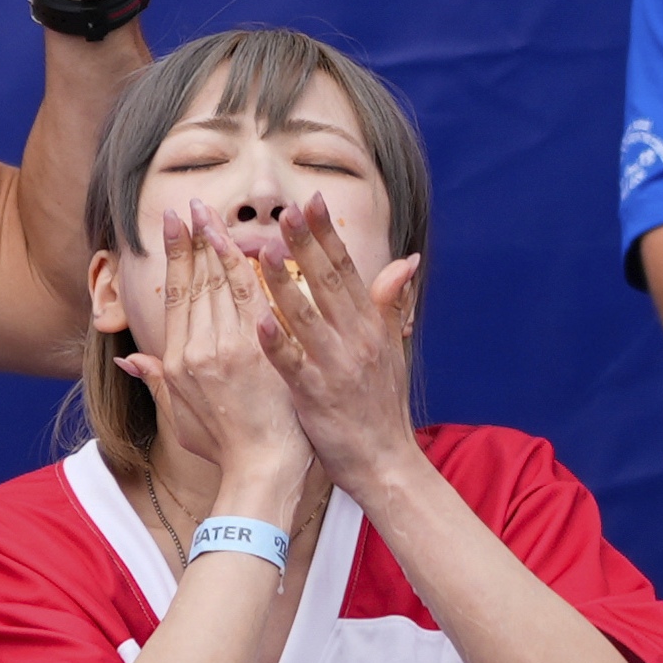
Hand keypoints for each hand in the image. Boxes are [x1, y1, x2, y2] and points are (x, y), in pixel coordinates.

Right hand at [117, 204, 308, 514]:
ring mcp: (233, 348)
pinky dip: (259, 270)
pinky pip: (260, 300)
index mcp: (180, 360)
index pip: (177, 294)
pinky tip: (260, 244)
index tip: (175, 224)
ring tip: (218, 213)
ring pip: (227, 283)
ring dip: (223, 244)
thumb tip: (129, 358)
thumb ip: (157, 381)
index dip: (176, 256)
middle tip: (194, 204)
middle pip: (198, 281)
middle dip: (195, 239)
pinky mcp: (264, 350)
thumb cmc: (226, 448)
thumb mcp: (182, 417)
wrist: (263, 471)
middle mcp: (201, 349)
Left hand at [250, 190, 425, 497]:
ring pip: (306, 316)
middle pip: (327, 283)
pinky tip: (257, 318)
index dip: (327, 235)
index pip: (345, 269)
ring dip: (283, 282)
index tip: (310, 201)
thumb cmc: (381, 405)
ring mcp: (335, 366)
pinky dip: (276, 340)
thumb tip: (405, 261)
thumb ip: (392, 303)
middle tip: (285, 209)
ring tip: (259, 251)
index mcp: (369, 325)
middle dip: (305, 244)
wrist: (385, 461)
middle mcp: (355, 339)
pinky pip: (292, 363)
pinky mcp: (316, 395)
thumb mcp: (393, 349)